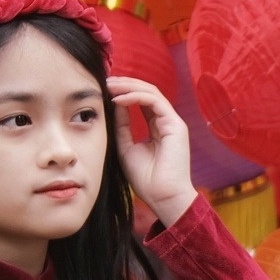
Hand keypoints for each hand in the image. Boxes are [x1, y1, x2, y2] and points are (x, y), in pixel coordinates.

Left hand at [109, 75, 195, 226]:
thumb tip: (115, 104)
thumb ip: (122, 126)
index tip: (103, 90)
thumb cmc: (146, 180)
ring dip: (129, 87)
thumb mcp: (126, 148)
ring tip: (110, 86)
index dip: (123, 93)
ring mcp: (173, 122)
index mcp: (157, 128)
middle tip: (105, 81)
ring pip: (151, 93)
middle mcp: (167, 122)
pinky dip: (136, 97)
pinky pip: (155, 102)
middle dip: (125, 84)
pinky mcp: (176, 125)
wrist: (163, 198)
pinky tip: (119, 99)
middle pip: (146, 92)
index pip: (141, 101)